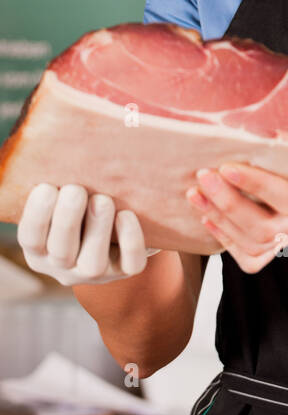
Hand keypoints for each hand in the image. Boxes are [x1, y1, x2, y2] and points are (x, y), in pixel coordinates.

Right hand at [17, 183, 159, 285]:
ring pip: (93, 263)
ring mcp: (96, 272)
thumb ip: (59, 182)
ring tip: (102, 199)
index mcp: (40, 248)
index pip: (31, 238)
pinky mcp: (126, 270)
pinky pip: (130, 265)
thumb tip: (65, 142)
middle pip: (61, 252)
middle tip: (75, 190)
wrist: (116, 225)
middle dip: (67, 220)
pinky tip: (127, 214)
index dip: (36, 215)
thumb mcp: (62, 196)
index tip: (46, 186)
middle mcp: (64, 266)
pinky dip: (130, 240)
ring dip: (97, 229)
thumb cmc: (82, 200)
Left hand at [186, 101, 287, 273]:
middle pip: (268, 229)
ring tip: (196, 195)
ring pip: (257, 245)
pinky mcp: (284, 233)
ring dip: (221, 222)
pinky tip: (208, 218)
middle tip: (203, 177)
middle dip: (229, 205)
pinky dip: (228, 242)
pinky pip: (255, 256)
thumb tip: (257, 73)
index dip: (257, 186)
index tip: (227, 166)